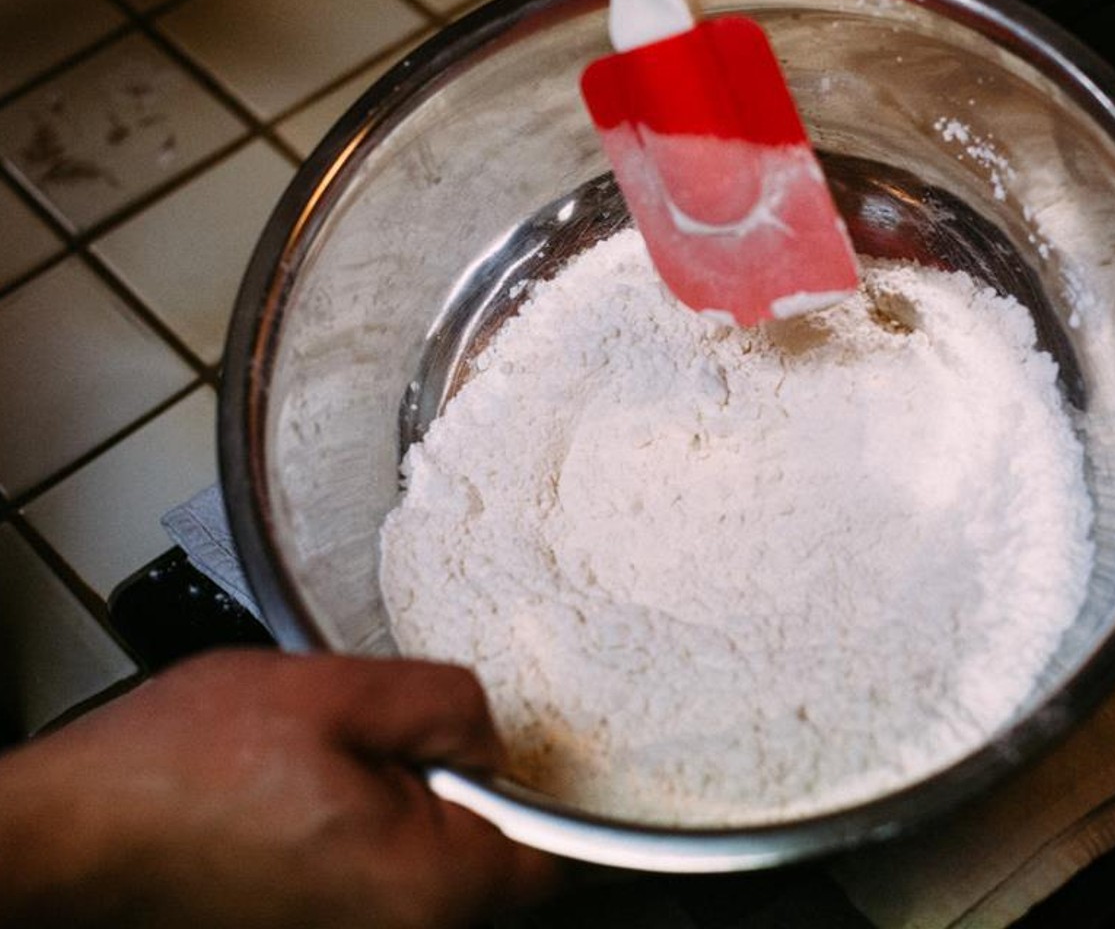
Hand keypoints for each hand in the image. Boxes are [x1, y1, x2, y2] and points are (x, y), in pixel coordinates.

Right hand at [0, 649, 555, 928]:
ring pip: (434, 858)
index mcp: (428, 879)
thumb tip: (493, 733)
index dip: (557, 790)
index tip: (537, 744)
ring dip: (414, 798)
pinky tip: (314, 785)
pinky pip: (384, 872)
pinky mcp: (319, 925)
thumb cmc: (182, 769)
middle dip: (469, 781)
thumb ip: (448, 705)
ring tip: (338, 754)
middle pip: (496, 856)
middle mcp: (403, 928)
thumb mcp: (339, 690)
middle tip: (402, 728)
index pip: (555, 857)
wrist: (77, 828)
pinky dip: (373, 824)